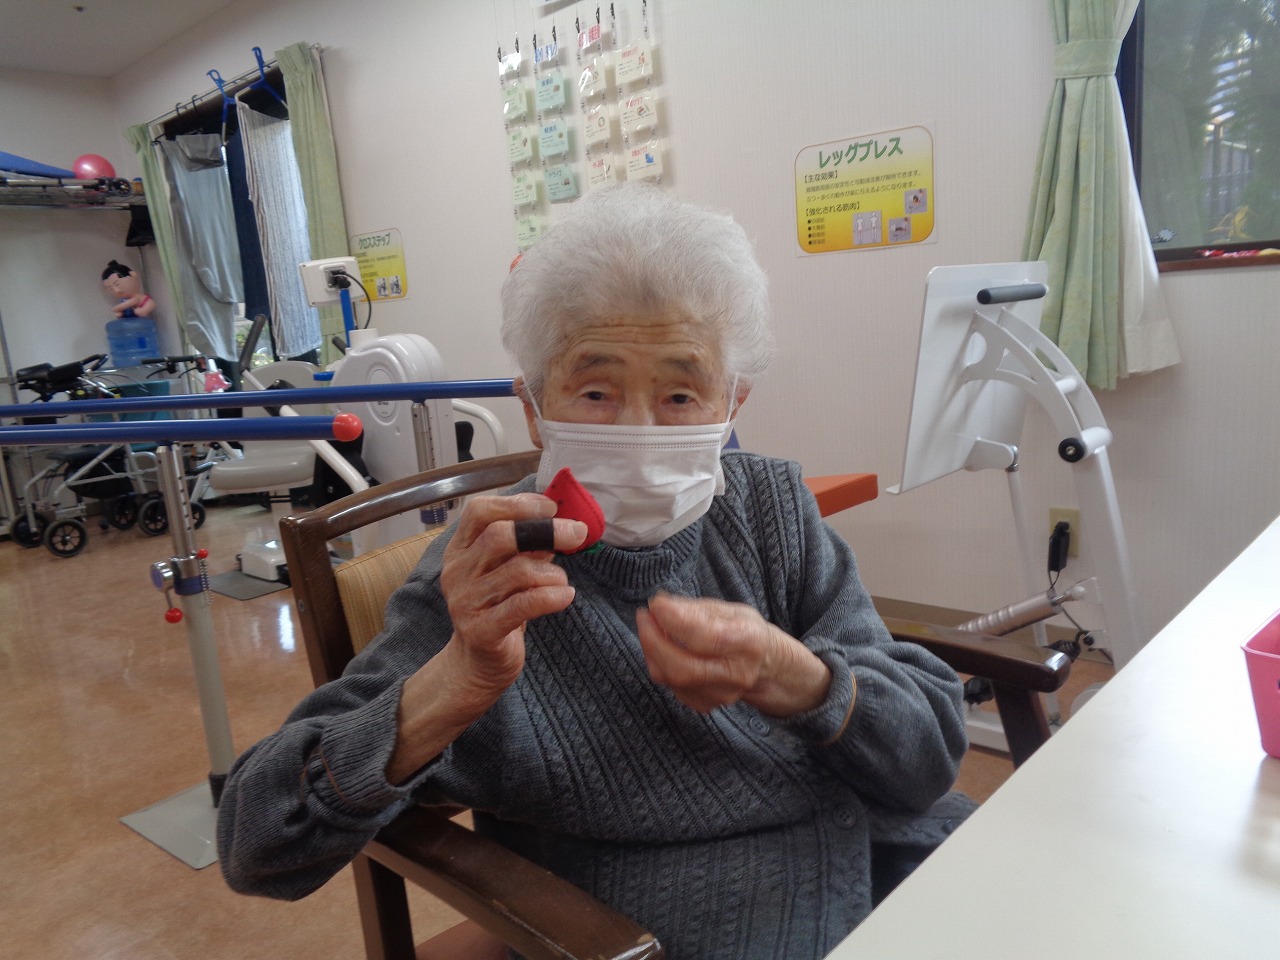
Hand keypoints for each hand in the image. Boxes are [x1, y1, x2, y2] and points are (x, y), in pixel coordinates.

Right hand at [388, 493, 585, 783]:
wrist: (478, 663)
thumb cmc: (499, 607)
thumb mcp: (508, 568)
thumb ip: (527, 543)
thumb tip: (564, 516)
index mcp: (460, 549)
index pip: (479, 510)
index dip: (518, 503)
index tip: (551, 507)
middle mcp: (457, 572)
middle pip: (499, 536)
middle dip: (546, 530)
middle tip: (577, 533)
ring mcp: (465, 602)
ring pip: (518, 572)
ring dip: (553, 572)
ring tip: (562, 582)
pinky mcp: (481, 631)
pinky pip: (524, 605)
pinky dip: (553, 596)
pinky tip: (565, 596)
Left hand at [635, 592, 831, 716]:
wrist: (765, 665)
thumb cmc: (745, 631)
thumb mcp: (730, 610)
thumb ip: (696, 609)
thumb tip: (661, 605)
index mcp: (749, 643)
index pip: (706, 637)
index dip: (675, 620)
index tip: (657, 604)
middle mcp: (737, 674)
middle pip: (683, 667)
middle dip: (653, 640)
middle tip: (644, 616)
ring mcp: (721, 695)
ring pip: (672, 678)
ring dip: (652, 650)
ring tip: (651, 626)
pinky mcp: (706, 704)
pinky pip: (670, 687)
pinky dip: (659, 664)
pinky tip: (661, 646)